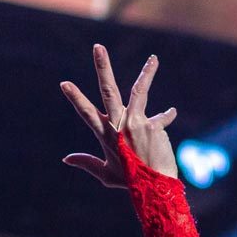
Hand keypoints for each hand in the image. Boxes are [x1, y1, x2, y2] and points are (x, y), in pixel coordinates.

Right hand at [60, 43, 178, 187]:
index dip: (76, 98)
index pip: (87, 113)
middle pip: (109, 91)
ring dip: (147, 73)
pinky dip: (167, 116)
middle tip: (98, 47)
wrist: (156, 189)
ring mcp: (136, 124)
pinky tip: (172, 113)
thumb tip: (65, 159)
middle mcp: (120, 126)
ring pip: (139, 91)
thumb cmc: (131, 182)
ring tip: (154, 58)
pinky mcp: (152, 126)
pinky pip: (161, 118)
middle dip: (103, 68)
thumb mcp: (106, 174)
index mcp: (106, 135)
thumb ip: (87, 163)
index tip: (64, 83)